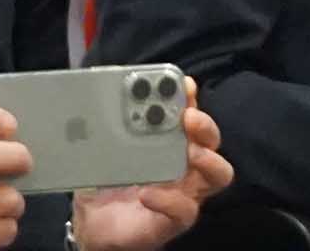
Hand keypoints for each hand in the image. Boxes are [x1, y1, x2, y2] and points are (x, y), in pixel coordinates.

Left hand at [75, 89, 230, 250]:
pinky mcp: (174, 221)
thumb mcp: (101, 151)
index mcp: (171, 142)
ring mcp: (184, 193)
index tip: (182, 84)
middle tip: (187, 117)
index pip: (189, 114)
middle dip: (204, 124)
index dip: (190, 98)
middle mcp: (185, 165)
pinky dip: (169, 200)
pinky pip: (185, 211)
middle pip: (212, 141)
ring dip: (207, 159)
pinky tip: (147, 193)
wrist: (92, 225)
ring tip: (189, 152)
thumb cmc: (102, 182)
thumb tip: (96, 101)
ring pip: (217, 174)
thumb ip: (105, 129)